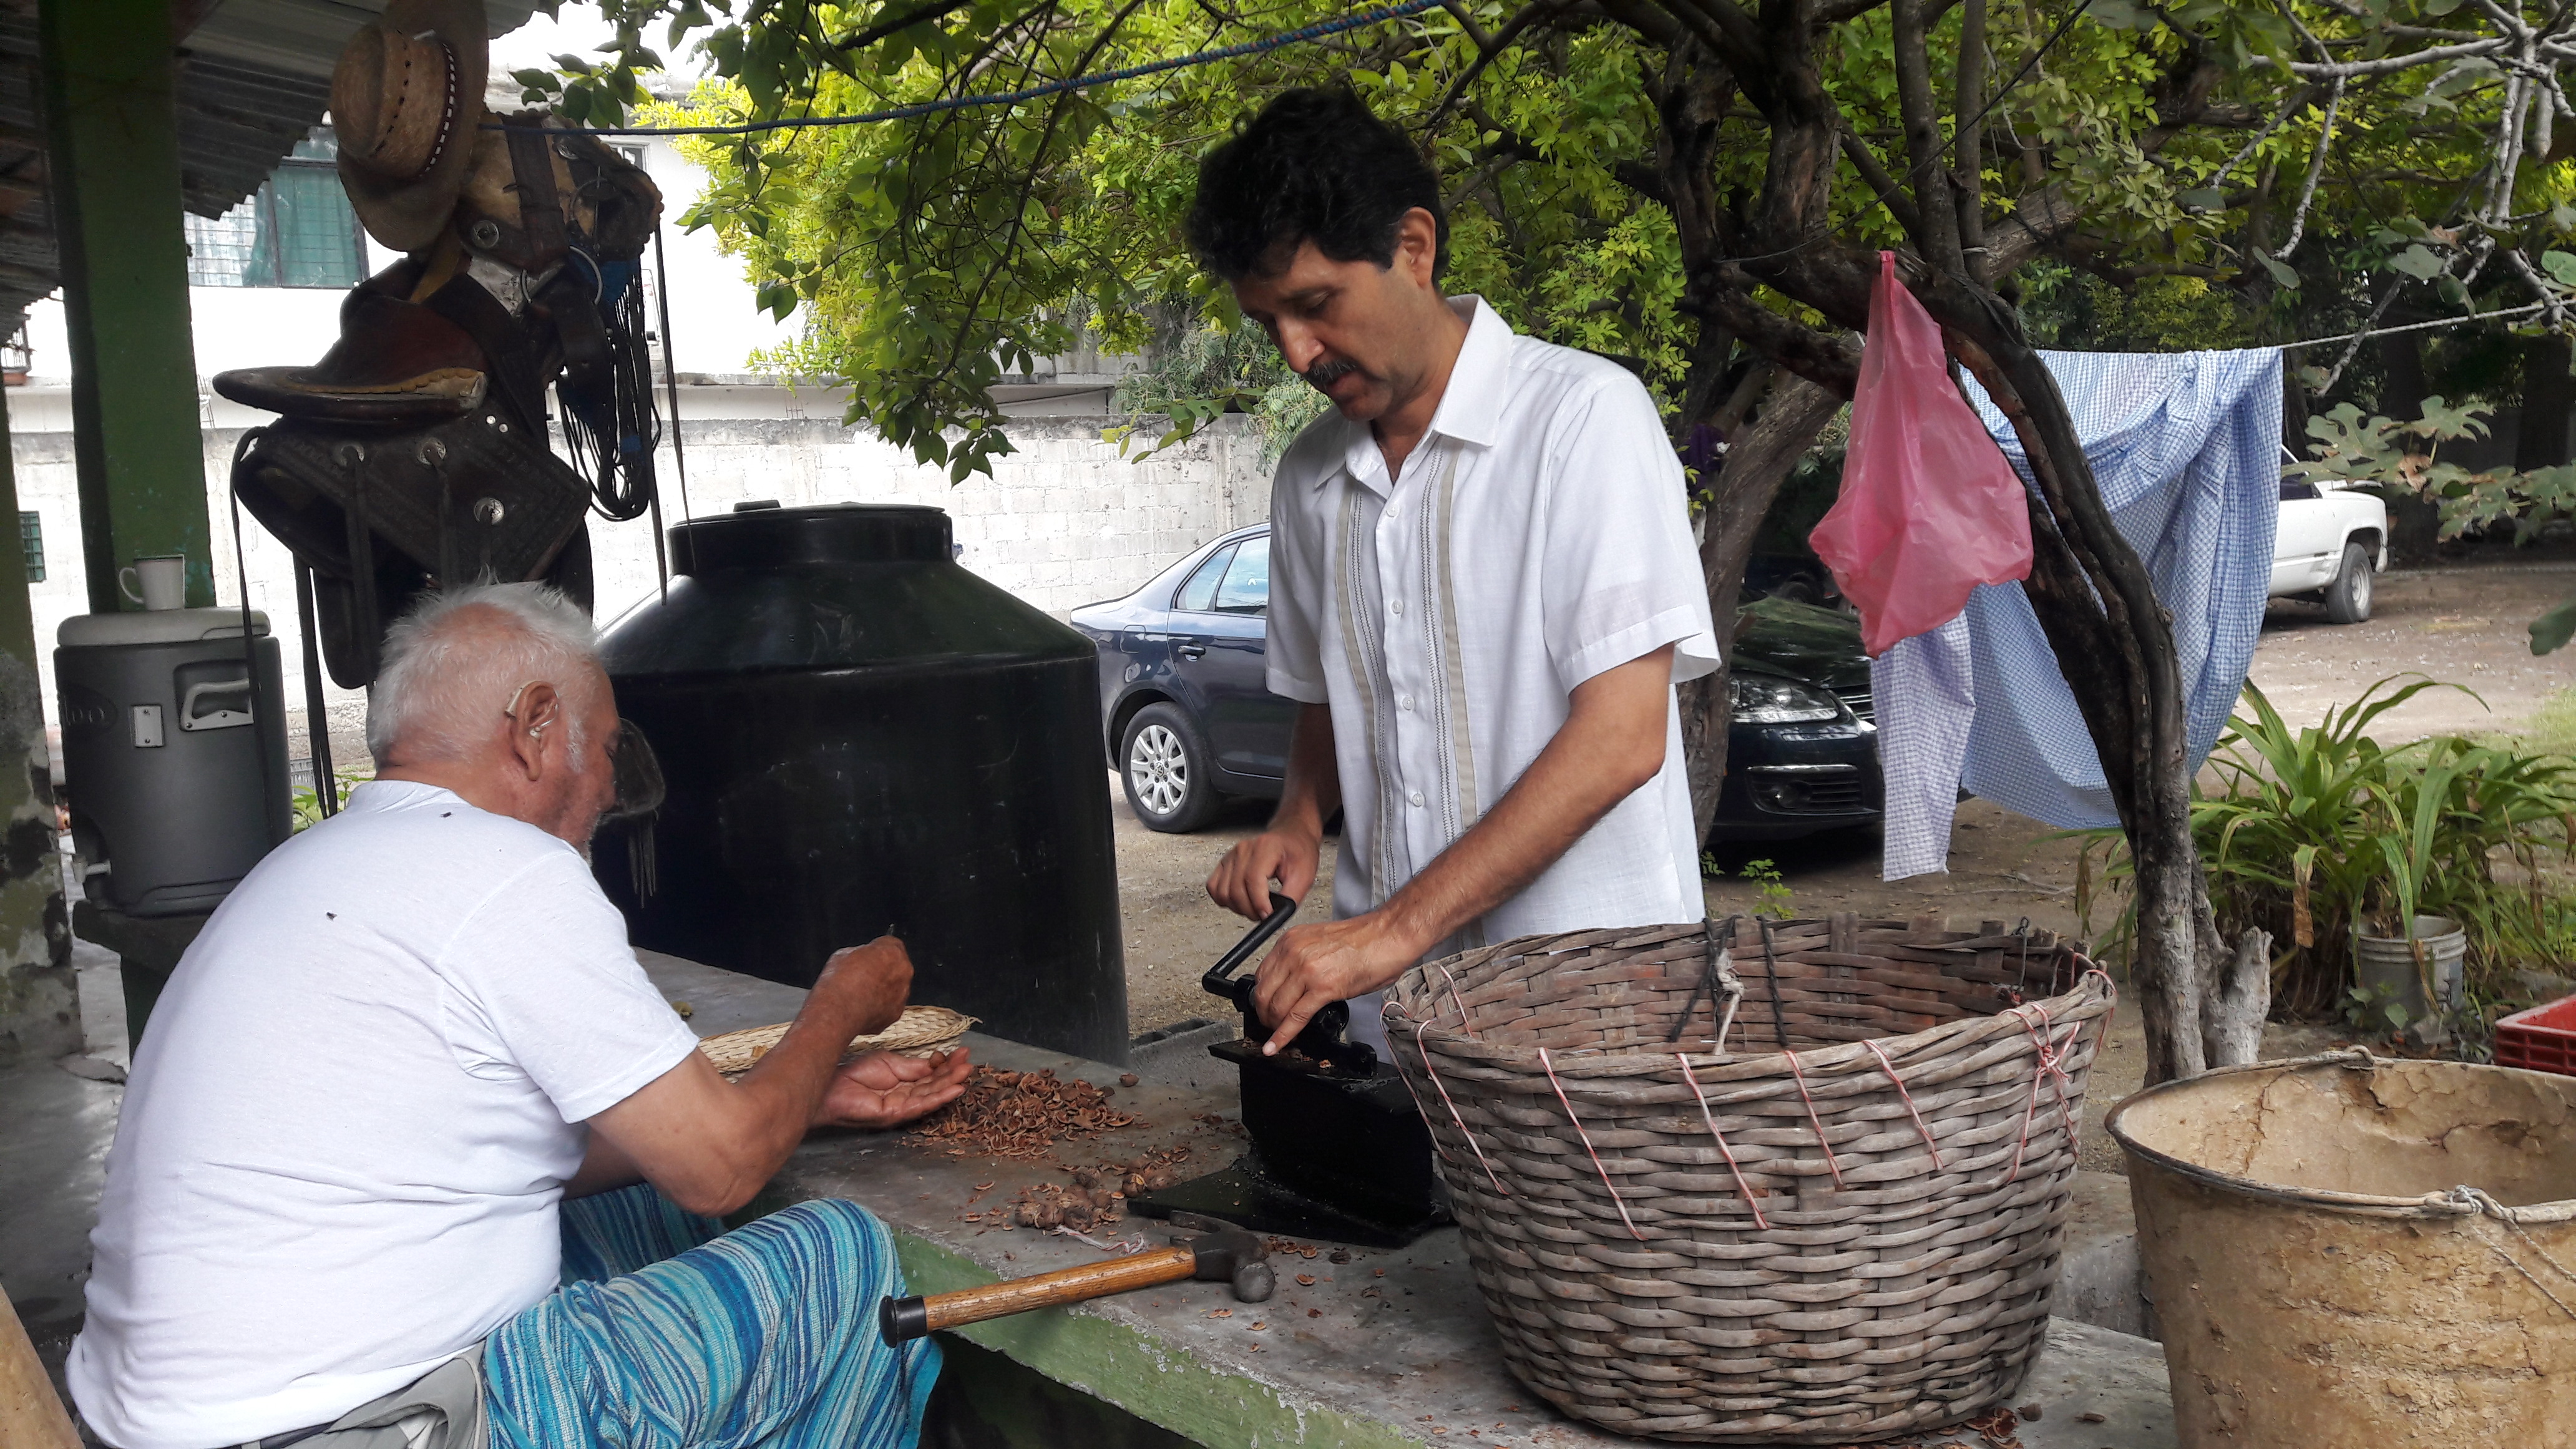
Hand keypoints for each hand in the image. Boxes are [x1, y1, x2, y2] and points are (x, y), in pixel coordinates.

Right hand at [813, 937, 911, 1035]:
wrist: (837, 1015)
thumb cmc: (839, 984)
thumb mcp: (842, 955)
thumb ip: (859, 954)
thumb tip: (859, 958)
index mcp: (892, 953)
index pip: (890, 944)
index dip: (876, 949)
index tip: (868, 955)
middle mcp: (903, 973)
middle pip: (896, 966)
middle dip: (882, 969)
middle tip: (862, 975)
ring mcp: (901, 995)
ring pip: (894, 987)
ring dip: (882, 989)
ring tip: (860, 994)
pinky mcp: (895, 1014)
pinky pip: (889, 1006)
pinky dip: (879, 1006)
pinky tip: (862, 1007)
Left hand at [817, 1048, 973, 1129]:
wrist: (832, 1087)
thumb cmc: (856, 1074)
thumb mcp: (890, 1063)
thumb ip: (913, 1067)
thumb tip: (937, 1063)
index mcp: (904, 1083)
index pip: (930, 1075)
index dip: (947, 1065)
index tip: (962, 1053)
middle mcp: (906, 1097)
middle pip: (934, 1085)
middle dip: (953, 1074)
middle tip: (970, 1062)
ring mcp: (902, 1107)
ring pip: (931, 1095)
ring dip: (950, 1085)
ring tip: (967, 1073)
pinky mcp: (896, 1114)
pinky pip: (921, 1105)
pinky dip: (939, 1097)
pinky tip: (953, 1089)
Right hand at [1208, 826, 1320, 919]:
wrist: (1291, 837)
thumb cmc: (1298, 852)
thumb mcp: (1305, 875)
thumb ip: (1291, 897)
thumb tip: (1276, 916)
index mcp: (1265, 847)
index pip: (1253, 879)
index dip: (1259, 903)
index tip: (1267, 915)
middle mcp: (1244, 849)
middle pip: (1236, 889)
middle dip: (1250, 910)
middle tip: (1264, 915)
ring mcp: (1231, 855)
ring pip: (1223, 892)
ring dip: (1237, 907)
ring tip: (1253, 907)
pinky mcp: (1224, 863)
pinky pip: (1213, 887)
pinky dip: (1224, 899)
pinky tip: (1239, 900)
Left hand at [1251, 911, 1425, 1055]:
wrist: (1388, 935)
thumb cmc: (1364, 940)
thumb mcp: (1320, 943)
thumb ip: (1301, 962)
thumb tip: (1294, 987)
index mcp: (1291, 941)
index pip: (1262, 974)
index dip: (1261, 997)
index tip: (1264, 1008)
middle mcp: (1294, 953)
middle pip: (1263, 993)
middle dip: (1264, 1015)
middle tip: (1269, 1026)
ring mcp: (1306, 970)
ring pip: (1276, 1007)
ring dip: (1274, 1026)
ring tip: (1278, 1036)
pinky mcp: (1323, 987)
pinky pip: (1295, 1017)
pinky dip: (1283, 1036)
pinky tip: (1277, 1046)